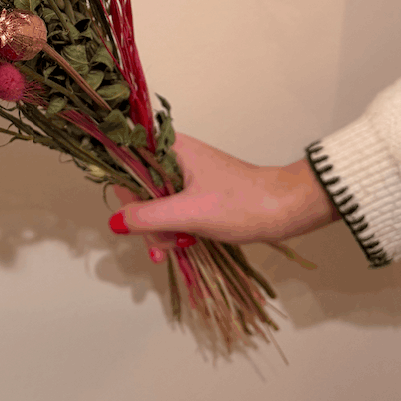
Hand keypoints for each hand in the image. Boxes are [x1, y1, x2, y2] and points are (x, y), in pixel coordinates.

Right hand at [109, 132, 340, 262]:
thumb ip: (147, 217)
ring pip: (156, 201)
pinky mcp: (199, 192)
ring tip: (170, 252)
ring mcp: (187, 175)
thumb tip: (115, 222)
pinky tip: (179, 247)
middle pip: (140, 186)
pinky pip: (173, 209)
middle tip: (158, 246)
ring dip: (159, 229)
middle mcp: (175, 156)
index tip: (132, 219)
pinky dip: (173, 229)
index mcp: (170, 148)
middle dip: (145, 220)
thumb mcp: (188, 213)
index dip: (125, 191)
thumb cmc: (240, 203)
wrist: (285, 208)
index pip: (127, 160)